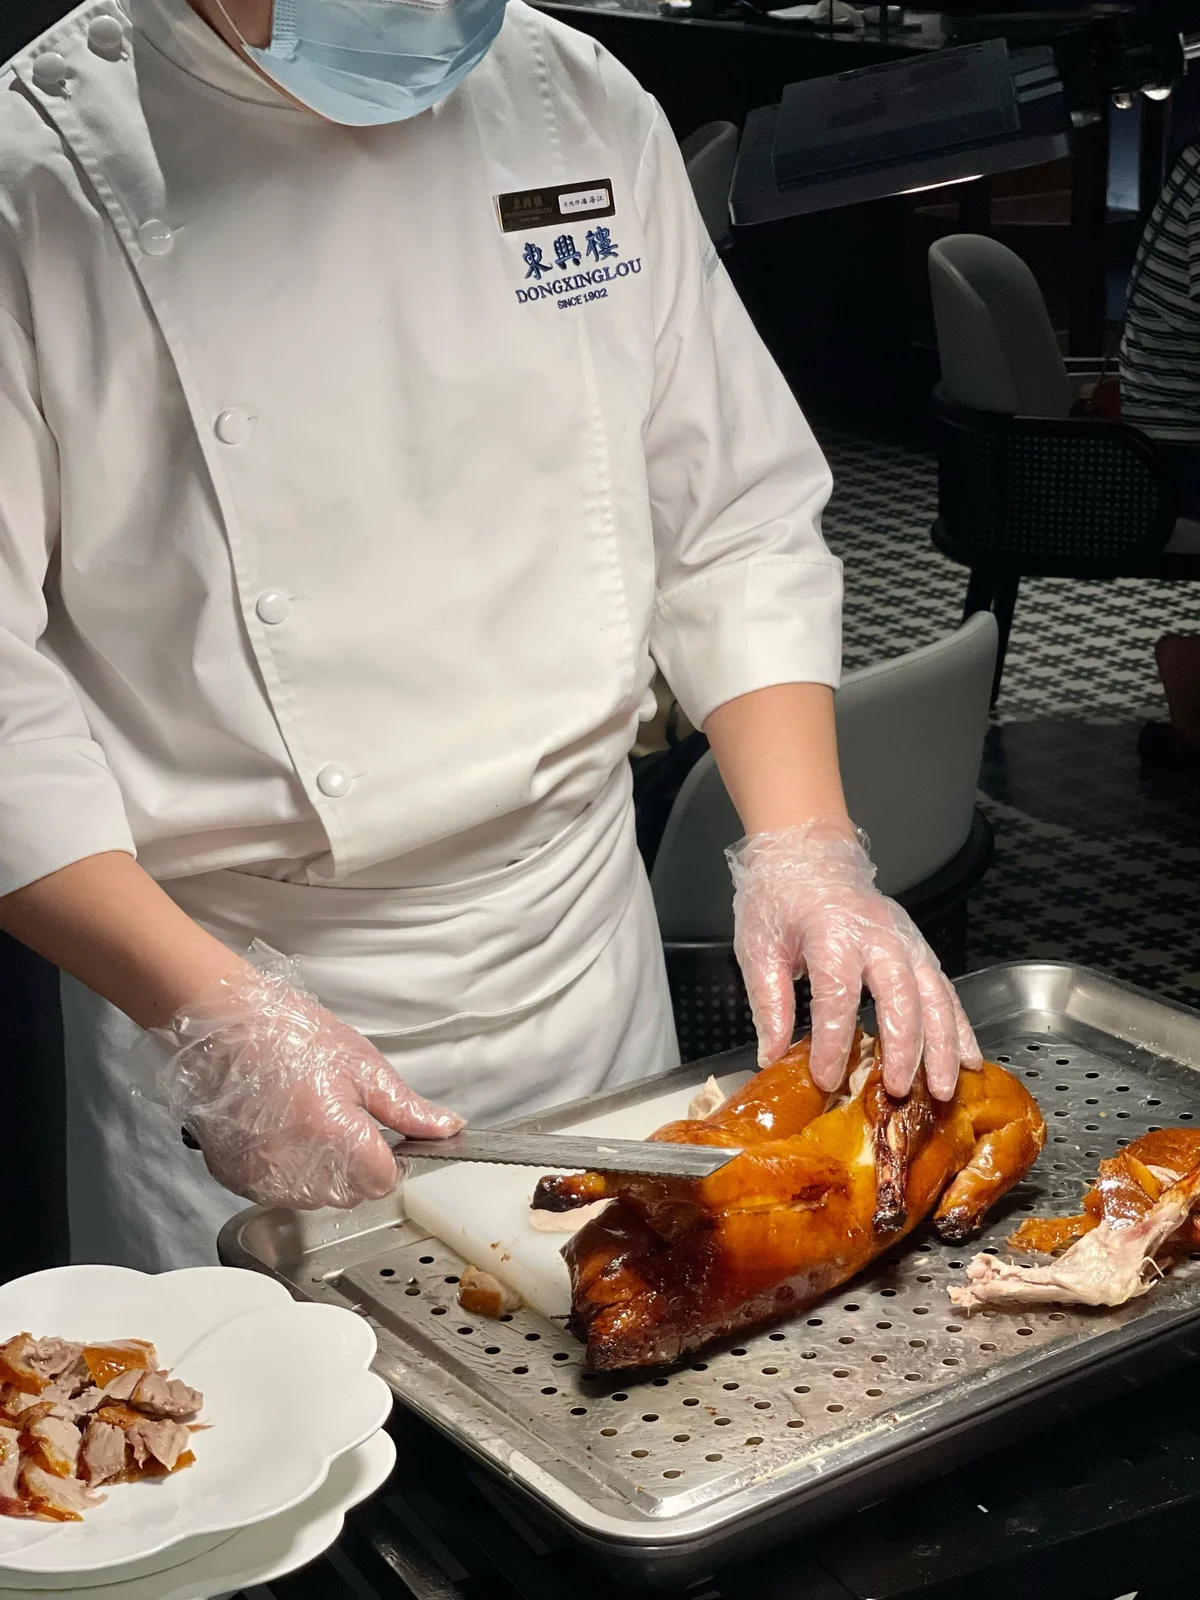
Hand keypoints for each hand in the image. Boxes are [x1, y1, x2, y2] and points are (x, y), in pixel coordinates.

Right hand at [149, 949, 462, 1208]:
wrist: (225, 1025)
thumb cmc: (290, 1036)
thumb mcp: (363, 1065)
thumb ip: (406, 1108)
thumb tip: (447, 1128)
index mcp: (335, 1135)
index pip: (383, 1181)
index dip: (388, 1159)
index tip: (378, 1136)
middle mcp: (296, 1166)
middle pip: (350, 1194)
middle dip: (356, 1164)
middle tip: (339, 1118)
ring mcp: (261, 1176)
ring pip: (314, 1198)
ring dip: (321, 1172)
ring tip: (307, 1121)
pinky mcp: (235, 1177)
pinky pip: (276, 1191)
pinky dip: (285, 1172)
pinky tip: (280, 1133)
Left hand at [728, 817, 979, 1099]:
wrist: (807, 854)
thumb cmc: (780, 898)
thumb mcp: (758, 947)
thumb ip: (769, 1003)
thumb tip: (772, 1056)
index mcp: (831, 932)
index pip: (837, 995)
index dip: (833, 1042)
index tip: (826, 1078)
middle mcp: (877, 935)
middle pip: (900, 995)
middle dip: (905, 1047)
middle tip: (899, 1090)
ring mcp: (905, 940)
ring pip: (935, 994)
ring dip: (943, 1044)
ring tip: (945, 1088)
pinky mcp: (919, 947)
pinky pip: (946, 989)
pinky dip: (960, 1026)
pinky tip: (969, 1058)